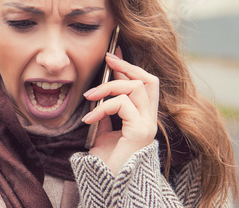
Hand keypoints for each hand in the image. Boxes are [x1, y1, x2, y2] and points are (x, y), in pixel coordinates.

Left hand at [82, 47, 158, 174]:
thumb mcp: (103, 131)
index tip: (113, 54)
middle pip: (148, 80)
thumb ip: (106, 113)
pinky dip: (103, 106)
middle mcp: (150, 120)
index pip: (144, 84)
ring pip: (135, 87)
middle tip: (107, 59)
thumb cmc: (107, 162)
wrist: (109, 184)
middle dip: (127, 65)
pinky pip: (123, 105)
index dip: (129, 66)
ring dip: (108, 87)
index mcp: (142, 118)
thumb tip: (98, 94)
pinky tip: (90, 118)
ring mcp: (148, 125)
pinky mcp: (140, 131)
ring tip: (88, 97)